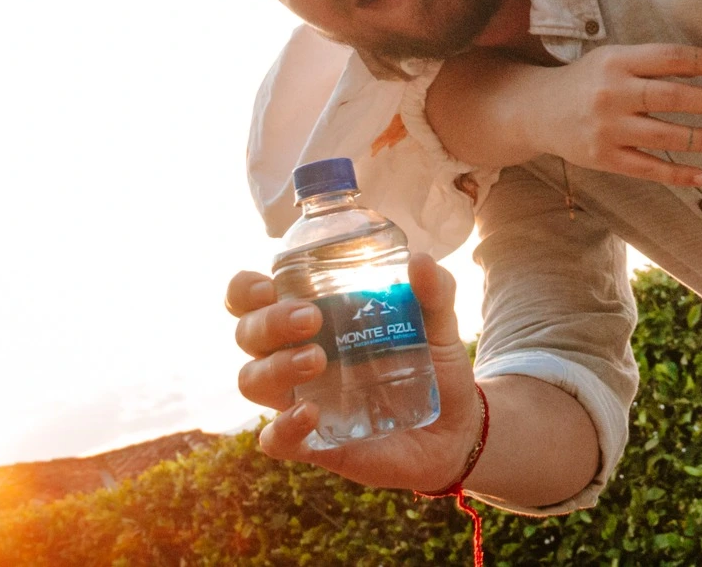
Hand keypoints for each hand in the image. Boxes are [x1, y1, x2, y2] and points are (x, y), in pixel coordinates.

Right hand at [228, 254, 480, 492]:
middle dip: (268, 322)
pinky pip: (275, 440)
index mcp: (315, 318)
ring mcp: (300, 399)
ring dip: (275, 366)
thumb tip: (420, 260)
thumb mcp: (438, 324)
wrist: (455, 427)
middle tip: (311, 319)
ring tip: (316, 360)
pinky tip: (309, 413)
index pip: (254, 298)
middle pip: (248, 334)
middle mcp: (295, 355)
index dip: (246, 290)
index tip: (269, 287)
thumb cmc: (432, 364)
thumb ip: (435, 290)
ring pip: (252, 381)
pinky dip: (283, 427)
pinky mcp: (313, 442)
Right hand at [532, 43, 701, 186]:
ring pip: (666, 137)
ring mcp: (608, 129)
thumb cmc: (588, 80)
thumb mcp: (614, 59)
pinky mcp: (604, 158)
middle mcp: (613, 94)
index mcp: (618, 62)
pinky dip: (679, 174)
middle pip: (672, 97)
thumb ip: (652, 63)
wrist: (536, 110)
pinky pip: (649, 169)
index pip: (671, 58)